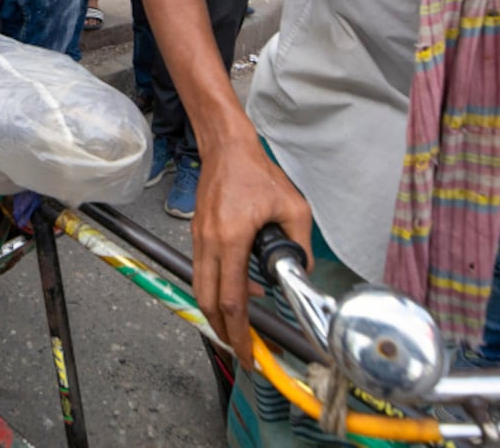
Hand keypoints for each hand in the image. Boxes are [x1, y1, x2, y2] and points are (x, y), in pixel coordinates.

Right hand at [190, 133, 313, 367]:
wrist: (226, 148)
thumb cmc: (255, 172)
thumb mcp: (293, 206)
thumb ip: (300, 243)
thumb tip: (301, 270)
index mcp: (231, 239)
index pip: (232, 299)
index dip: (239, 331)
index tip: (248, 351)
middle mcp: (209, 243)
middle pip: (208, 302)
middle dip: (224, 331)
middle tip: (243, 348)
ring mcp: (199, 239)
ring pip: (201, 289)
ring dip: (218, 312)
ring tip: (242, 325)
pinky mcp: (198, 235)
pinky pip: (203, 272)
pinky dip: (217, 289)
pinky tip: (241, 289)